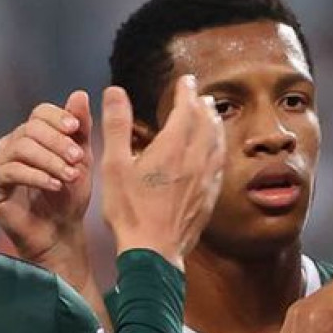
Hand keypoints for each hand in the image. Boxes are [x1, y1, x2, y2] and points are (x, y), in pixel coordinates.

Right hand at [0, 92, 94, 285]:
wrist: (60, 234)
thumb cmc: (69, 199)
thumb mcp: (81, 160)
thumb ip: (80, 129)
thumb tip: (80, 94)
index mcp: (32, 136)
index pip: (39, 113)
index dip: (57, 117)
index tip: (76, 129)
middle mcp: (10, 145)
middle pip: (30, 129)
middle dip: (57, 143)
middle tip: (77, 160)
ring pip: (21, 148)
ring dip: (50, 161)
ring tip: (70, 176)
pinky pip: (11, 171)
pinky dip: (36, 177)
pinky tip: (54, 185)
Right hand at [99, 76, 224, 270]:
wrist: (154, 252)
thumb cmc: (129, 211)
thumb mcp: (113, 165)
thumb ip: (116, 125)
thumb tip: (114, 92)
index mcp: (172, 148)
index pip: (186, 109)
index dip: (186, 92)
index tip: (186, 81)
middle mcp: (195, 160)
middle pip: (206, 124)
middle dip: (202, 106)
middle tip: (199, 96)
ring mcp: (206, 180)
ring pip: (217, 143)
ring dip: (214, 125)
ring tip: (211, 116)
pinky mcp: (210, 197)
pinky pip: (219, 165)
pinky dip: (217, 149)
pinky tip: (214, 152)